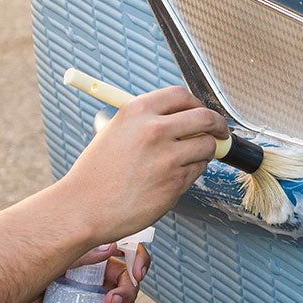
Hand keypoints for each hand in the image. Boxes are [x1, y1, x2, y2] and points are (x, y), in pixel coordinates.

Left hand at [1, 242, 148, 302]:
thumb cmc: (21, 268)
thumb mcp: (55, 259)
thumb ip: (81, 254)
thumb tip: (110, 246)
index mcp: (88, 257)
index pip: (124, 254)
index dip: (139, 260)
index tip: (139, 272)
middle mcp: (90, 277)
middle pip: (126, 284)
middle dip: (128, 295)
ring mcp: (85, 300)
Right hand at [62, 86, 227, 244]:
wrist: (84, 207)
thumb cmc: (96, 174)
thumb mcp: (114, 132)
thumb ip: (146, 121)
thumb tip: (180, 119)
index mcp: (137, 111)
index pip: (181, 96)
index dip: (196, 103)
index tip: (200, 112)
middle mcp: (154, 130)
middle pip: (204, 117)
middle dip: (217, 125)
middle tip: (218, 133)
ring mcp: (167, 157)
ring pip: (206, 147)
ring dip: (202, 153)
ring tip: (182, 161)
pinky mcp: (175, 183)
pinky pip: (197, 171)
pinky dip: (190, 173)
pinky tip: (168, 179)